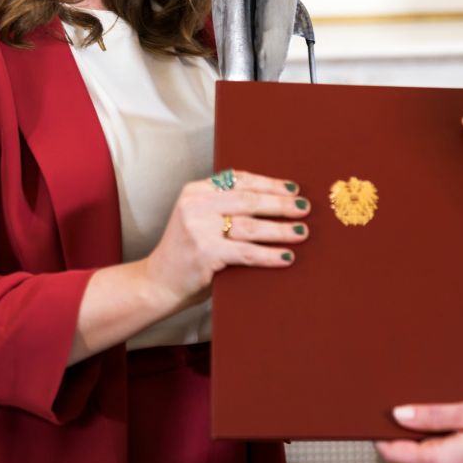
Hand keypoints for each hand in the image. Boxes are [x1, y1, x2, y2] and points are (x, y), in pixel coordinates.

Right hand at [144, 170, 308, 308]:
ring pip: (252, 226)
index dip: (269, 183)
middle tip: (304, 208)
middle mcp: (196, 205)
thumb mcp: (197, 218)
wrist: (158, 282)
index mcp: (196, 190)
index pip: (239, 180)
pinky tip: (286, 257)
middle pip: (249, 200)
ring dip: (281, 229)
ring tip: (301, 232)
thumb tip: (273, 202)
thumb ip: (223, 206)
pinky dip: (270, 255)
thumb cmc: (185, 251)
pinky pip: (247, 252)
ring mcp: (199, 229)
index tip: (292, 188)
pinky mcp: (206, 253)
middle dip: (281, 204)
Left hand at [376, 399, 462, 462]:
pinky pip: (449, 458)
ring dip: (432, 433)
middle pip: (411, 454)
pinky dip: (448, 441)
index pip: (393, 453)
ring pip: (431, 455)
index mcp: (442, 462)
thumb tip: (398, 415)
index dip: (381, 433)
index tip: (377, 413)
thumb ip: (433, 415)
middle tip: (416, 400)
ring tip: (448, 408)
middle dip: (410, 429)